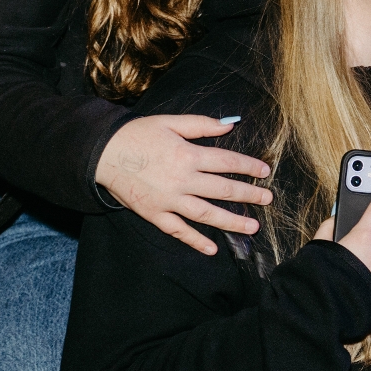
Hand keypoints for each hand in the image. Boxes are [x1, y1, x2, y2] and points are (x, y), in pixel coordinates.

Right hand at [96, 115, 272, 255]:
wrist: (102, 153)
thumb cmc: (137, 134)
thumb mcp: (170, 122)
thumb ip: (201, 124)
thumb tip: (230, 125)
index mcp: (188, 155)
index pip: (227, 163)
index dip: (249, 167)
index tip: (264, 172)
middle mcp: (182, 180)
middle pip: (222, 190)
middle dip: (248, 195)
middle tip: (268, 200)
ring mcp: (169, 200)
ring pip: (206, 214)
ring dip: (231, 221)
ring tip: (252, 227)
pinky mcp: (155, 214)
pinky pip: (178, 231)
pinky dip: (195, 240)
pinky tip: (212, 248)